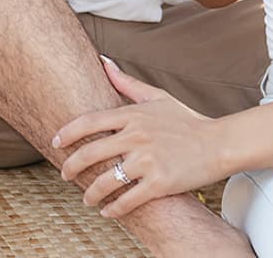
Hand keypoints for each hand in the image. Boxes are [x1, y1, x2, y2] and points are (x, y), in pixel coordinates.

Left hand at [52, 58, 224, 217]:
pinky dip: (113, 209)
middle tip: (64, 174)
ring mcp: (147, 160)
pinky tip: (107, 211)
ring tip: (87, 198)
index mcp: (133, 115)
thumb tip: (103, 61)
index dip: (67, 133)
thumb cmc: (186, 120)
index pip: (89, 122)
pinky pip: (127, 200)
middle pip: (91, 153)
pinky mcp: (159, 183)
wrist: (217, 143)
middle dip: (72, 167)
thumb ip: (126, 82)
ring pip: (106, 180)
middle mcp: (136, 136)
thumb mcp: (156, 96)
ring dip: (90, 193)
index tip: (55, 141)